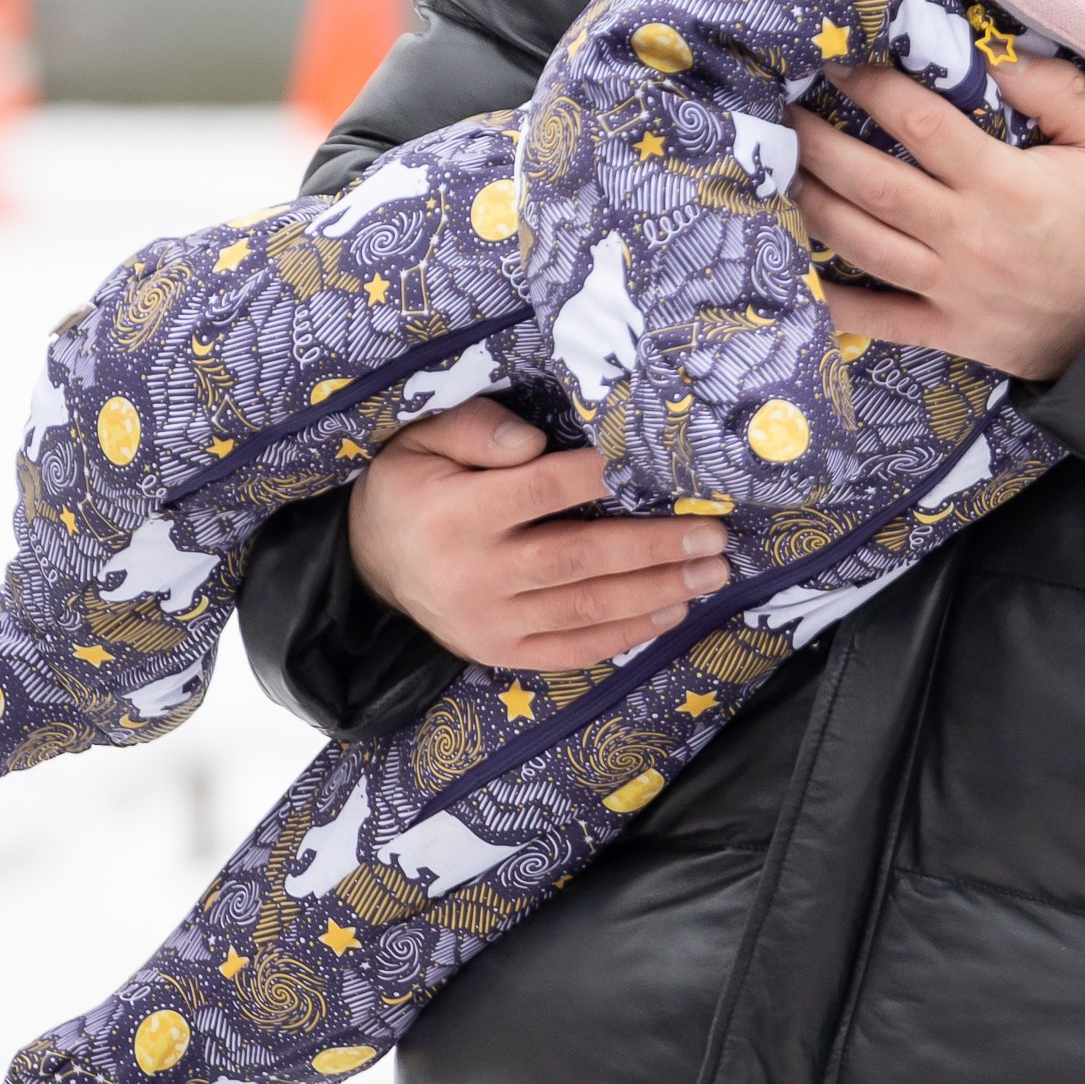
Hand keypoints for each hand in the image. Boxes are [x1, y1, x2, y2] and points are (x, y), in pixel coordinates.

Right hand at [347, 399, 730, 672]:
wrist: (370, 564)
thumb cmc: (413, 486)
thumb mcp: (424, 439)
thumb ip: (478, 430)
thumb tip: (535, 440)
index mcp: (457, 513)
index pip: (538, 492)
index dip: (595, 478)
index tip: (653, 466)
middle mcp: (475, 574)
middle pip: (578, 559)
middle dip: (654, 547)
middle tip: (714, 535)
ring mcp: (489, 623)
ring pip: (585, 610)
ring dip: (656, 591)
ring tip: (711, 572)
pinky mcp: (500, 654)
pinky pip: (571, 651)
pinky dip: (625, 636)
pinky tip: (670, 612)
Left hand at [792, 56, 1084, 384]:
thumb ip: (1058, 91)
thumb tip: (999, 58)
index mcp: (1002, 183)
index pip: (917, 122)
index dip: (870, 87)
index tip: (838, 62)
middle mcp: (964, 234)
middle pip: (869, 180)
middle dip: (816, 141)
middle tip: (780, 111)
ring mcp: (950, 288)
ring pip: (859, 241)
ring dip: (810, 202)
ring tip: (779, 169)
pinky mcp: (948, 330)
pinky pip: (877, 318)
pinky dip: (832, 300)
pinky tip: (793, 272)